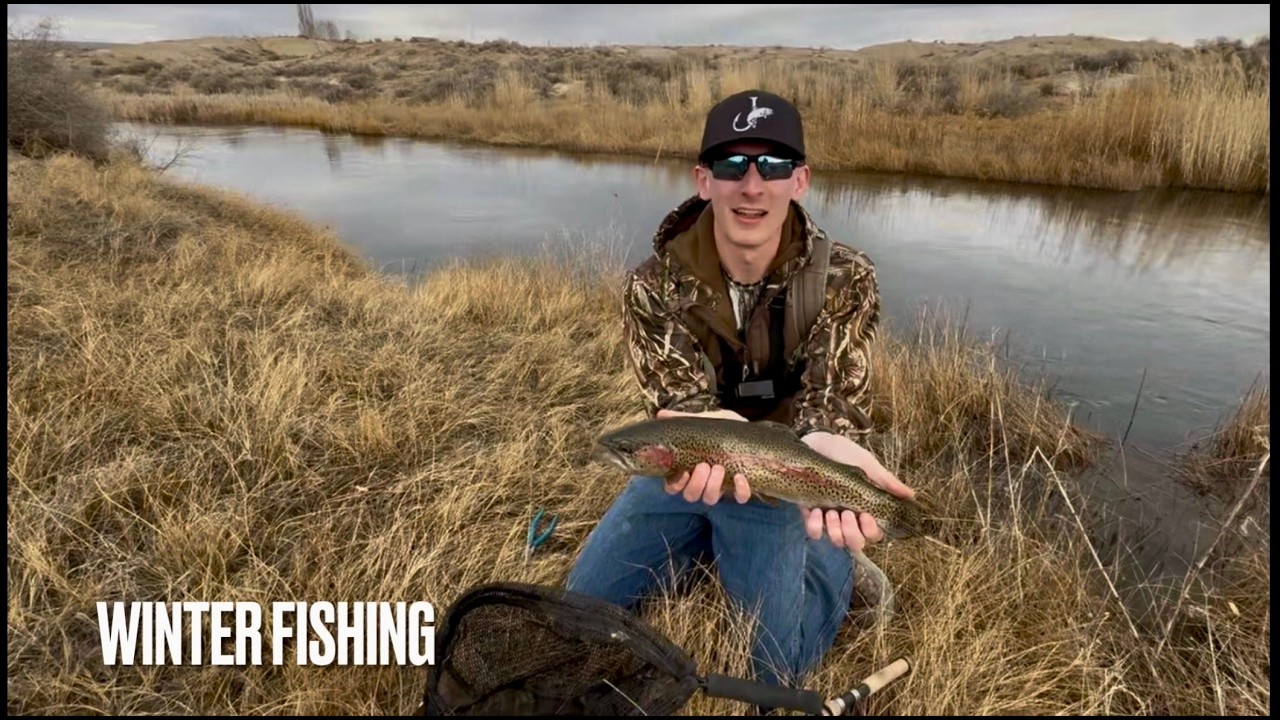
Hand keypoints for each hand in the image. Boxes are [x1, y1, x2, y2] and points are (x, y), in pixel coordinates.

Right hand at [655, 408, 750, 504]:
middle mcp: (702, 482)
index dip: (674, 484)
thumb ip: (683, 419)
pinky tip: (740, 477)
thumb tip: (662, 414)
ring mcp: (721, 487)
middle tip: (704, 465)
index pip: (673, 487)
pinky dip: (739, 491)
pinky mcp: (741, 488)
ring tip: (719, 467)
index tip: (682, 471)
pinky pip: (739, 498)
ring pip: (709, 499)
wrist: (749, 429)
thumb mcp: (704, 421)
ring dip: (712, 486)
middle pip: (690, 495)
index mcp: (689, 468)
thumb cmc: (722, 428)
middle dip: (696, 483)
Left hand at [798, 431, 914, 551]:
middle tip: (846, 513)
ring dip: (835, 531)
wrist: (816, 443)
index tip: (865, 515)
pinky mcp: (811, 515)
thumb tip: (911, 496)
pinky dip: (815, 527)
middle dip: (852, 533)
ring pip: (837, 542)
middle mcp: (850, 518)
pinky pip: (815, 533)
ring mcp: (830, 519)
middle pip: (857, 544)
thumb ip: (886, 482)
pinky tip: (815, 510)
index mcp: (866, 508)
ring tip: (831, 512)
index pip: (875, 534)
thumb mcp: (867, 465)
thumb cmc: (844, 453)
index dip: (871, 531)